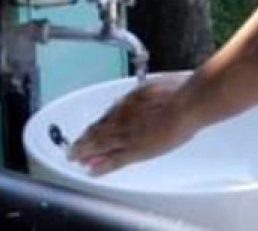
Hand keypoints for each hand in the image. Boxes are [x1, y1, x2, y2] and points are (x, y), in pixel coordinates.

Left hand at [69, 78, 198, 175]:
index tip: (88, 132)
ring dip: (86, 153)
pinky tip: (93, 172)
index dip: (95, 126)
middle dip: (84, 141)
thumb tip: (143, 92)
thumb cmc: (176, 92)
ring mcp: (127, 136)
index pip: (106, 118)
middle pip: (98, 132)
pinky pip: (114, 161)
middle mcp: (122, 119)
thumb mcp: (154, 86)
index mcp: (127, 103)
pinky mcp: (135, 151)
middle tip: (73, 150)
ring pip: (100, 146)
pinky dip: (102, 167)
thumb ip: (143, 94)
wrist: (184, 104)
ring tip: (76, 160)